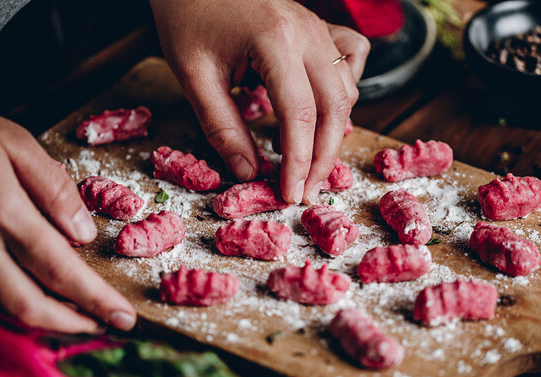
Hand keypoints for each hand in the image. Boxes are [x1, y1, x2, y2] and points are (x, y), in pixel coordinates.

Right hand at [0, 105, 135, 332]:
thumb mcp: (17, 144)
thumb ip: (54, 190)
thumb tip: (85, 235)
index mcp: (2, 212)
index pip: (61, 271)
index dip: (96, 300)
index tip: (124, 317)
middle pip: (29, 305)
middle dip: (73, 324)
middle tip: (106, 325)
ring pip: (1, 309)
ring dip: (44, 320)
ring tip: (79, 315)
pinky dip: (12, 308)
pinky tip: (38, 300)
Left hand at [150, 0, 369, 203]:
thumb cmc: (188, 18)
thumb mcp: (194, 76)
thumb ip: (222, 127)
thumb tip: (247, 173)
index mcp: (275, 42)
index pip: (299, 115)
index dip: (298, 162)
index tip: (290, 194)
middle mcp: (307, 33)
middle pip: (336, 106)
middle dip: (324, 156)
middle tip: (306, 190)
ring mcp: (318, 28)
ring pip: (347, 88)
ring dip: (335, 130)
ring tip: (312, 161)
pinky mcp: (319, 28)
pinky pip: (352, 59)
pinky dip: (345, 88)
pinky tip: (324, 105)